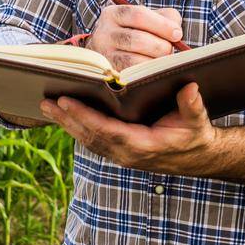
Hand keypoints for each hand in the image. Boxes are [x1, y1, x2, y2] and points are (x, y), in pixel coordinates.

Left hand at [40, 81, 216, 174]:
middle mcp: (128, 154)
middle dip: (67, 119)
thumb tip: (190, 87)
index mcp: (143, 146)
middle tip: (45, 102)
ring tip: (47, 106)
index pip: (106, 131)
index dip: (84, 117)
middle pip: (90, 136)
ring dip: (67, 124)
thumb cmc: (196, 135)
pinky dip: (77, 127)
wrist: (199, 157)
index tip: (65, 102)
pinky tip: (64, 116)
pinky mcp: (120, 152)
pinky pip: (94, 140)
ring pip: (88, 140)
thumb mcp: (197, 121)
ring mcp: (122, 156)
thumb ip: (192, 105)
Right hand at [87, 1, 183, 71]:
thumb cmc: (138, 31)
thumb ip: (166, 18)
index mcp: (113, 14)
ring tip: (164, 60)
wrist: (114, 51)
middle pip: (137, 39)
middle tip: (171, 50)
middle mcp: (103, 33)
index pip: (138, 15)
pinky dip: (146, 72)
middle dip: (160, 46)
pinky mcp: (108, 73)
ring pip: (133, 59)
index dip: (161, 25)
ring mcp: (104, 55)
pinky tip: (154, 69)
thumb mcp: (149, 18)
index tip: (177, 34)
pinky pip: (131, 74)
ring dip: (154, 61)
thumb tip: (176, 32)